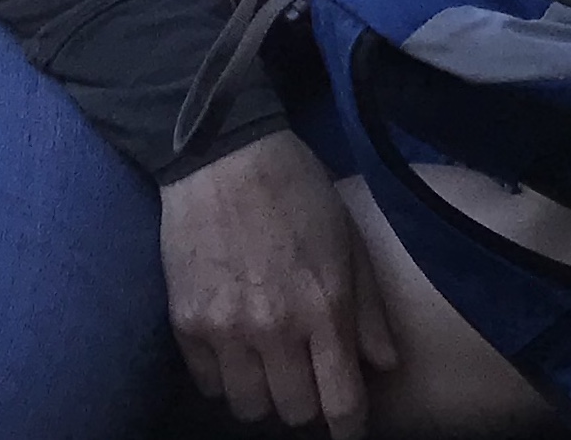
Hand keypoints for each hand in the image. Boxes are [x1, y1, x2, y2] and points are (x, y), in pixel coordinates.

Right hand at [159, 130, 399, 435]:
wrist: (225, 157)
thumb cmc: (299, 191)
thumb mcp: (349, 239)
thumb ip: (368, 307)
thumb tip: (385, 364)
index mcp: (324, 307)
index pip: (339, 399)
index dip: (348, 425)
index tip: (349, 429)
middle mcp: (274, 329)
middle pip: (292, 412)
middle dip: (307, 404)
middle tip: (308, 380)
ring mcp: (225, 330)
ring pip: (247, 407)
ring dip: (264, 396)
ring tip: (270, 368)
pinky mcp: (185, 323)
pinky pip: (207, 384)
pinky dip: (223, 378)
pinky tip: (235, 350)